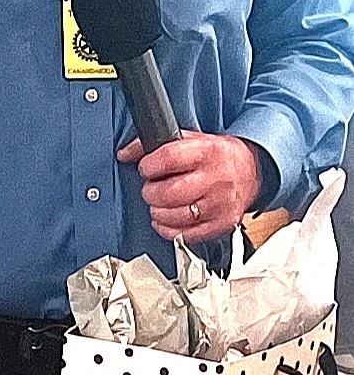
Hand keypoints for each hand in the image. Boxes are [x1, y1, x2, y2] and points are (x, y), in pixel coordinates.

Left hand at [117, 130, 262, 242]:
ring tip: (156, 205)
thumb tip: (125, 153)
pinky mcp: (223, 223)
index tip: (144, 168)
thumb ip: (154, 145)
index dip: (149, 166)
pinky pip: (191, 235)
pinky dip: (171, 231)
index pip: (169, 158)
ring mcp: (220, 204)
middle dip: (151, 193)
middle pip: (172, 192)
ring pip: (180, 216)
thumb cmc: (216, 155)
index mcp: (205, 152)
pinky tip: (165, 222)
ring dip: (158, 213)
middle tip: (149, 190)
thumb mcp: (188, 139)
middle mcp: (215, 179)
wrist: (250, 169)